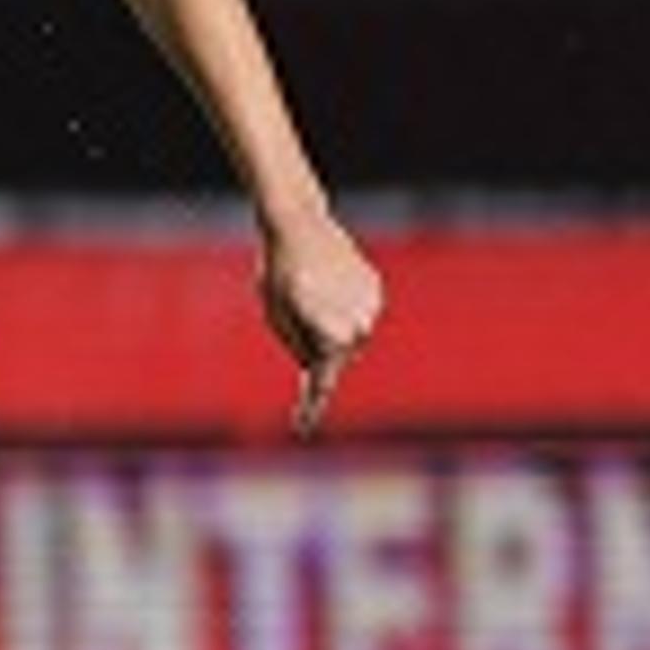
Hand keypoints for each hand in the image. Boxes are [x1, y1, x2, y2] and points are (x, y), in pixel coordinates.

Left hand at [259, 206, 384, 437]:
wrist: (299, 224)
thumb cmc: (277, 271)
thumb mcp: (275, 313)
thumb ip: (299, 345)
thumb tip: (318, 369)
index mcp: (323, 327)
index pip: (322, 378)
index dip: (311, 405)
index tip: (302, 426)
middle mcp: (353, 319)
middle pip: (337, 356)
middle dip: (320, 350)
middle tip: (297, 314)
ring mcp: (368, 303)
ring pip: (353, 336)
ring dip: (333, 328)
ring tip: (311, 293)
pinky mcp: (375, 289)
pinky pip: (359, 313)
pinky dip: (344, 308)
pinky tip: (328, 283)